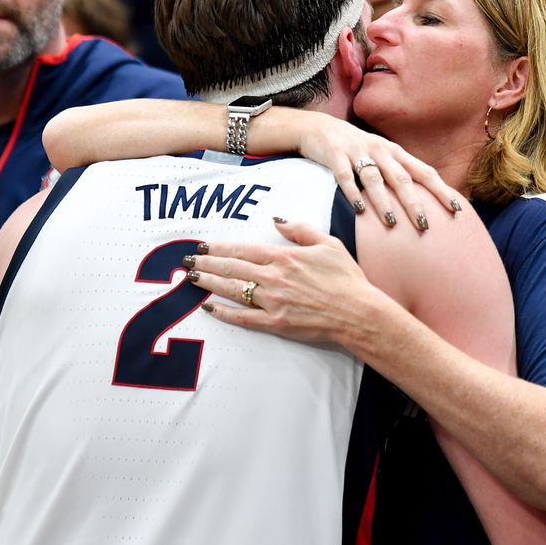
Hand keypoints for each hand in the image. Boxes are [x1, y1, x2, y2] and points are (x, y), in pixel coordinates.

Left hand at [189, 219, 390, 347]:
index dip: (220, 247)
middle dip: (206, 263)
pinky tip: (209, 308)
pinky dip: (225, 313)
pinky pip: (244, 318)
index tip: (203, 245)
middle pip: (232, 268)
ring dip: (210, 283)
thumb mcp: (328, 244)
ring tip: (192, 278)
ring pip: (233, 290)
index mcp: (285, 257)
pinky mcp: (276, 323)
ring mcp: (273, 302)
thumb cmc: (347, 278)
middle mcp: (274, 278)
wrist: (359, 313)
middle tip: (186, 261)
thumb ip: (300, 230)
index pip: (244, 249)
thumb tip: (277, 221)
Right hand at [294, 113, 463, 229]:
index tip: (455, 210)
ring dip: (384, 202)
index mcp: (395, 152)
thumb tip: (424, 200)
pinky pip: (345, 176)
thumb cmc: (355, 147)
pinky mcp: (334, 154)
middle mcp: (380, 150)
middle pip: (402, 178)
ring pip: (374, 179)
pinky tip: (359, 209)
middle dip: (414, 202)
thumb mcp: (380, 155)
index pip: (423, 172)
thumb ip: (398, 173)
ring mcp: (356, 151)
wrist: (318, 127)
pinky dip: (352, 192)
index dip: (440, 190)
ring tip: (392, 223)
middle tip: (424, 225)